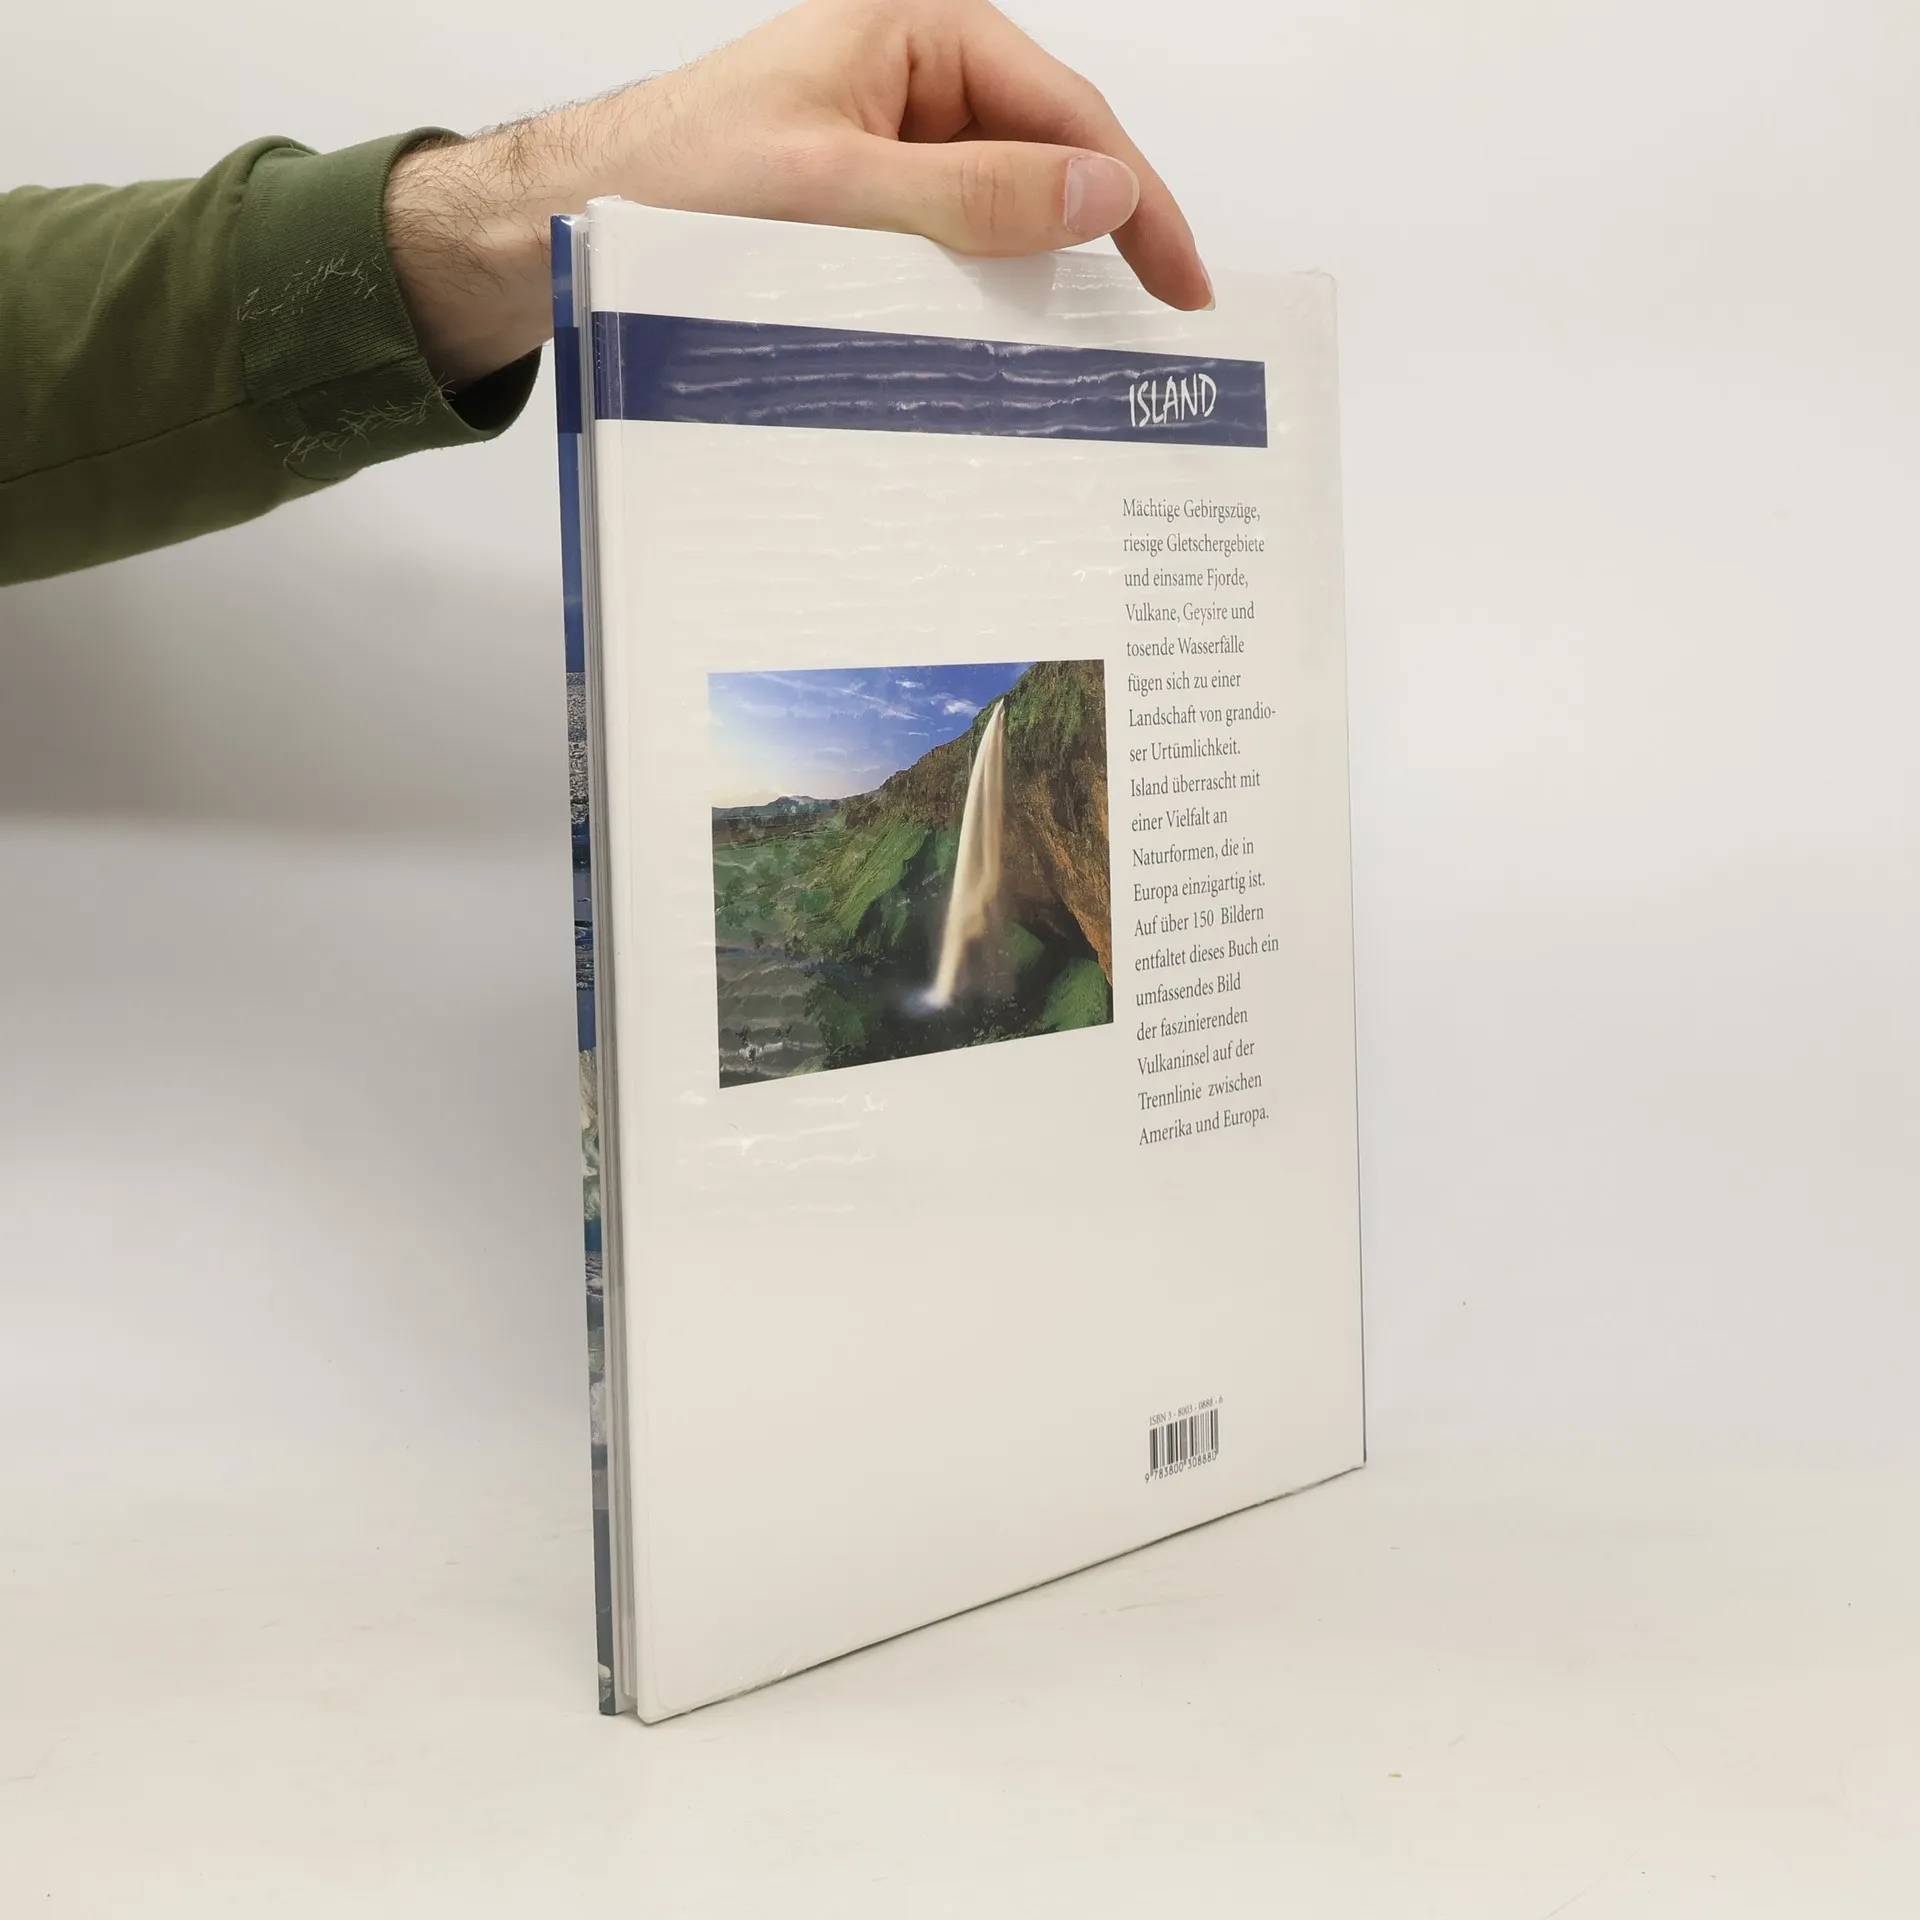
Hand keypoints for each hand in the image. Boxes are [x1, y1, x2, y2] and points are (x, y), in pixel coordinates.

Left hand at [387, 0, 1212, 386]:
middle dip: (1103, 239)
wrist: (579, 222)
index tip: (1184, 283)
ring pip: (1003, 208)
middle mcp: (913, 76)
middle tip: (1155, 329)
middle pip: (1048, 156)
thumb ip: (978, 192)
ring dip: (1040, 274)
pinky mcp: (866, 197)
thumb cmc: (677, 183)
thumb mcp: (843, 189)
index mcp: (919, 33)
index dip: (1139, 201)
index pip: (1069, 114)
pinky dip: (982, 291)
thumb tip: (1104, 192)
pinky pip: (951, 242)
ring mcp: (891, 138)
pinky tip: (1000, 341)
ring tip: (1088, 350)